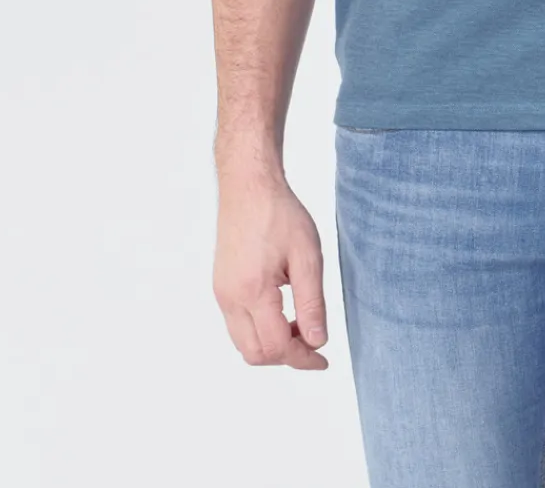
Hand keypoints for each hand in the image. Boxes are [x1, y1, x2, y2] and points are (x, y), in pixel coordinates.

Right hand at [213, 169, 330, 368]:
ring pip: (243, 343)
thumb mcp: (308, 256)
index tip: (323, 359)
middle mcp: (230, 298)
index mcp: (253, 291)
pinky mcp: (221, 286)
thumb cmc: (280, 214)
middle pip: (255, 354)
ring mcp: (222, 293)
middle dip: (286, 357)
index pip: (277, 347)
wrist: (249, 186)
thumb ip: (312, 302)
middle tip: (313, 342)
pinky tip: (282, 312)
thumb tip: (318, 342)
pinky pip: (237, 325)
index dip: (303, 359)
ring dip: (272, 345)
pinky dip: (260, 330)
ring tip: (300, 325)